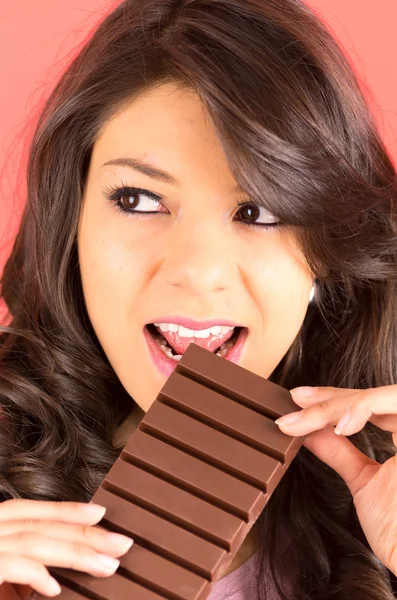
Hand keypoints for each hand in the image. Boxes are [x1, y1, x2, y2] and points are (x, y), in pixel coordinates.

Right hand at [0, 499, 133, 597]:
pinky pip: (12, 565)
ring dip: (76, 553)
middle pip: (42, 525)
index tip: (100, 513)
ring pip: (35, 542)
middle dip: (86, 533)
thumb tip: (54, 580)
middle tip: (121, 543)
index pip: (30, 510)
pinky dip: (36, 574)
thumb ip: (20, 569)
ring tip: (106, 566)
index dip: (67, 510)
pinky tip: (56, 589)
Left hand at [275, 385, 396, 575]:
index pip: (371, 404)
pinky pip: (392, 408)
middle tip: (297, 401)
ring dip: (340, 403)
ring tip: (309, 418)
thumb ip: (340, 452)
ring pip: (380, 396)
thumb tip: (308, 431)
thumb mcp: (365, 481)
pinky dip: (362, 410)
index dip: (335, 398)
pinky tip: (341, 426)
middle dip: (330, 397)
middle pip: (374, 395)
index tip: (299, 399)